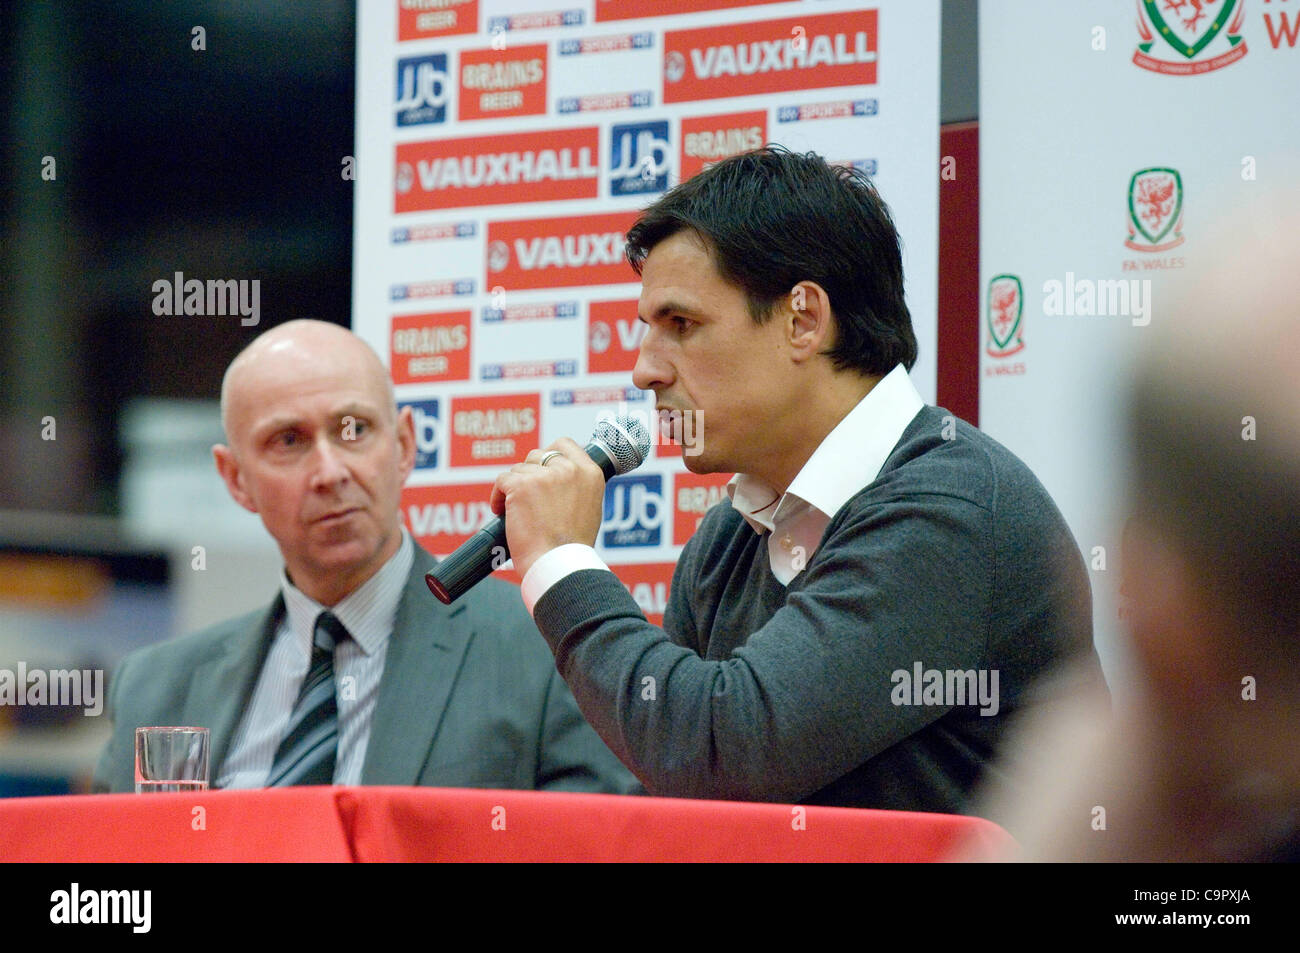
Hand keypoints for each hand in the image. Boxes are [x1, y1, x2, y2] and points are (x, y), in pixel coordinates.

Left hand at [489, 439, 605, 577]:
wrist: (558, 564)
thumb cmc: (572, 548)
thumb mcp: (589, 509)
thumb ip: (575, 487)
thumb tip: (555, 478)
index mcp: (591, 473)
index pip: (565, 444)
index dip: (549, 454)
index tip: (540, 468)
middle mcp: (569, 469)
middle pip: (537, 454)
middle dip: (528, 473)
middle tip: (525, 495)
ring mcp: (544, 476)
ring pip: (518, 470)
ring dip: (513, 488)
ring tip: (515, 511)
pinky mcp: (521, 486)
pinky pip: (502, 481)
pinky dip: (497, 497)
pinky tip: (501, 512)